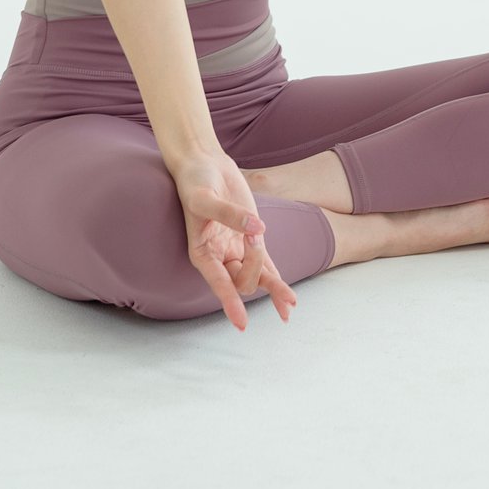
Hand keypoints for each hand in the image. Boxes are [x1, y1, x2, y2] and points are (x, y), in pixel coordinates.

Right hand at [171, 152, 298, 328]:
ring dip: (273, 286)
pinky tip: (290, 302)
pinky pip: (267, 267)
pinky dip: (278, 282)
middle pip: (243, 279)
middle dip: (255, 265)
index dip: (230, 303)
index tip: (242, 324)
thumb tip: (257, 228)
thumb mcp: (205, 198)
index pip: (219, 283)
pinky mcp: (252, 239)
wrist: (205, 164)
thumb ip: (229, 215)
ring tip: (291, 303)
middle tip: (254, 235)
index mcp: (202, 253)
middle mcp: (220, 257)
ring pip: (258, 278)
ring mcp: (237, 249)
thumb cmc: (196, 182)